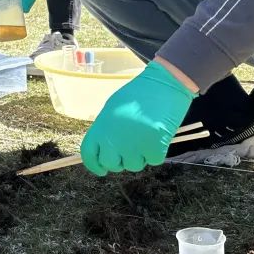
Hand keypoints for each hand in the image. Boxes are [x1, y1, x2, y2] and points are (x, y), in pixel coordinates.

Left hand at [79, 60, 196, 175]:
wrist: (164, 84)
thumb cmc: (138, 95)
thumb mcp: (113, 110)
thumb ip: (106, 131)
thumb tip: (104, 152)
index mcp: (101, 126)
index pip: (89, 155)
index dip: (95, 165)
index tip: (101, 169)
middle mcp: (114, 138)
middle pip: (112, 164)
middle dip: (120, 160)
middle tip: (130, 148)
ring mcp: (134, 144)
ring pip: (134, 165)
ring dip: (140, 156)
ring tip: (145, 135)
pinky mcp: (154, 146)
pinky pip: (153, 160)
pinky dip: (156, 152)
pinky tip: (157, 135)